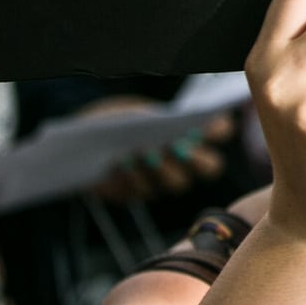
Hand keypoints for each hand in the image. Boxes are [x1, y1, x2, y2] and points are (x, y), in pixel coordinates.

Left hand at [87, 106, 235, 203]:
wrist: (82, 139)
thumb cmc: (116, 117)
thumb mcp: (138, 111)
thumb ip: (159, 120)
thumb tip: (174, 127)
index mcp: (193, 130)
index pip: (223, 131)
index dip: (219, 128)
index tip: (202, 120)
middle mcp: (185, 159)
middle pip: (211, 166)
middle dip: (197, 158)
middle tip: (179, 147)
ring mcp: (163, 179)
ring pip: (178, 182)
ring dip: (163, 168)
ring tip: (143, 151)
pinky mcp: (137, 193)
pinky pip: (144, 190)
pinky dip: (132, 175)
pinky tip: (121, 162)